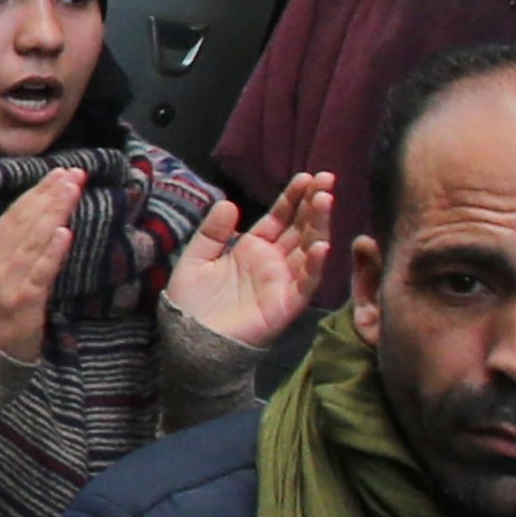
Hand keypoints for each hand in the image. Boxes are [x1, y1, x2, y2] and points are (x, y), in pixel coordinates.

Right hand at [0, 167, 87, 359]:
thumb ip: (10, 252)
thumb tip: (39, 223)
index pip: (13, 215)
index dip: (37, 192)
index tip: (58, 173)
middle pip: (24, 221)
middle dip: (50, 194)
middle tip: (74, 172)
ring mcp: (7, 282)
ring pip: (33, 240)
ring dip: (55, 212)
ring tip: (73, 190)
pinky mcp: (23, 302)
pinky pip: (39, 272)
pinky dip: (51, 251)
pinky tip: (64, 232)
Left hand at [161, 169, 341, 352]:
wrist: (189, 340)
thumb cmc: (192, 302)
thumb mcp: (196, 259)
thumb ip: (211, 232)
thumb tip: (229, 204)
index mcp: (252, 248)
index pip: (280, 217)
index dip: (293, 198)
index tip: (307, 177)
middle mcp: (273, 262)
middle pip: (299, 228)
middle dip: (313, 204)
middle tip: (326, 179)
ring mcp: (282, 281)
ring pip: (307, 249)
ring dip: (319, 225)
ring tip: (325, 199)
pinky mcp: (286, 304)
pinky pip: (306, 283)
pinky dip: (316, 265)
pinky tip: (322, 244)